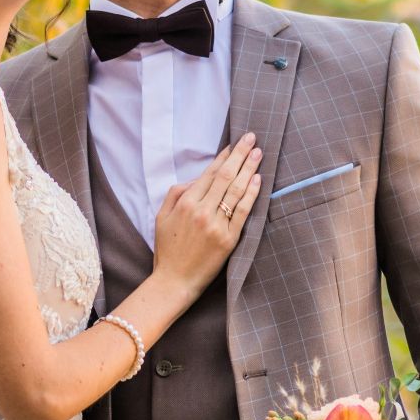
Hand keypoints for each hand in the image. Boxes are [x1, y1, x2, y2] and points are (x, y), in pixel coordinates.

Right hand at [151, 133, 262, 295]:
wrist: (173, 281)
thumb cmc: (168, 249)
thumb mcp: (161, 217)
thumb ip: (176, 193)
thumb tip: (196, 178)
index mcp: (185, 203)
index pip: (209, 173)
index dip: (223, 156)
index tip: (234, 144)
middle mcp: (201, 210)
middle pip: (225, 176)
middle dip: (240, 154)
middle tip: (251, 138)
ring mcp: (216, 225)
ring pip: (236, 190)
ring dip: (249, 169)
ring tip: (258, 153)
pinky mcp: (228, 239)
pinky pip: (243, 212)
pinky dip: (251, 194)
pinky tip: (258, 179)